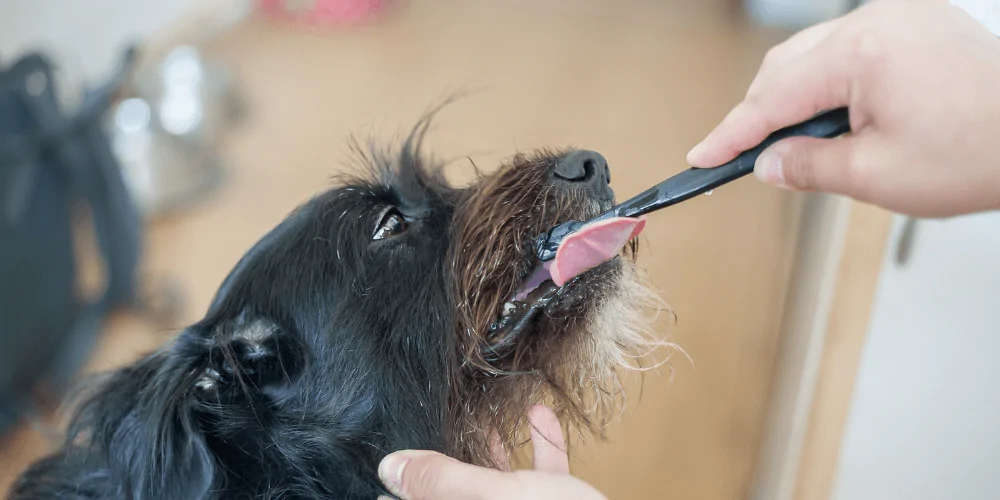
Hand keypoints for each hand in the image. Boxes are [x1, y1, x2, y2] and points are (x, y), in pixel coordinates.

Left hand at [377, 405, 606, 499]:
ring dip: (497, 452)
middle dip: (453, 460)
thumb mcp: (494, 497)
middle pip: (457, 496)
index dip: (404, 484)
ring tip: (493, 421)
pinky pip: (538, 484)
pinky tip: (541, 418)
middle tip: (441, 428)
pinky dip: (539, 453)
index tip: (397, 450)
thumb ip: (441, 482)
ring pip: (497, 490)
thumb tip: (390, 468)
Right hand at [687, 0, 999, 216]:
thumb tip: (768, 163)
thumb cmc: (982, 153)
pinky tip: (836, 116)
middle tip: (754, 160)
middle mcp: (878, 20)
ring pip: (813, 55)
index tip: (703, 156)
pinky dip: (830, 82)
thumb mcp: (876, 176)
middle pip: (786, 66)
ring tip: (806, 145)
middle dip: (763, 114)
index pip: (773, 97)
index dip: (732, 133)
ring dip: (797, 98)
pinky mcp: (914, 22)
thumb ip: (808, 167)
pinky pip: (849, 47)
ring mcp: (898, 15)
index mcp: (864, 52)